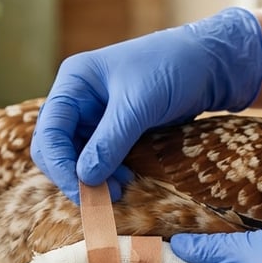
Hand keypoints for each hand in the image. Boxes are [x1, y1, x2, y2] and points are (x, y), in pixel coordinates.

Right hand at [30, 8, 261, 201]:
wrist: (212, 63)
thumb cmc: (174, 68)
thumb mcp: (140, 105)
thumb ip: (111, 141)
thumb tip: (85, 178)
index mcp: (74, 82)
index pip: (49, 132)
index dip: (60, 165)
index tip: (84, 191)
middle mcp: (78, 98)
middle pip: (56, 147)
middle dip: (74, 175)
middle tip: (102, 199)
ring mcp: (96, 114)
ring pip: (78, 156)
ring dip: (93, 178)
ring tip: (121, 191)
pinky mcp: (116, 128)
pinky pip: (100, 157)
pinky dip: (108, 173)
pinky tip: (127, 181)